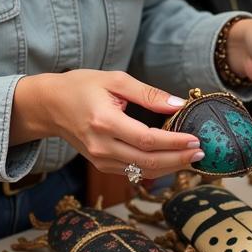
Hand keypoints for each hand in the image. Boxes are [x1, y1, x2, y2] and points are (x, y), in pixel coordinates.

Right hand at [13, 70, 202, 181]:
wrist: (50, 105)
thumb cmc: (81, 86)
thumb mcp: (115, 80)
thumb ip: (148, 94)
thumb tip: (178, 104)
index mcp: (104, 122)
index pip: (147, 140)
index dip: (174, 143)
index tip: (195, 139)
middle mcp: (101, 146)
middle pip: (147, 161)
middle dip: (178, 160)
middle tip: (201, 152)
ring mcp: (100, 159)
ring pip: (142, 171)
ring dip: (170, 167)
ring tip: (192, 158)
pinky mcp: (101, 165)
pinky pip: (133, 171)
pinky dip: (155, 168)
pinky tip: (172, 160)